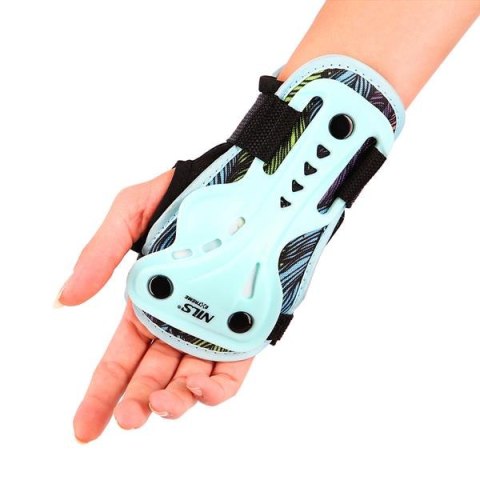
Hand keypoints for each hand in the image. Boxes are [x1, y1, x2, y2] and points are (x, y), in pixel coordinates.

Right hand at [58, 170, 252, 442]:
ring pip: (191, 377)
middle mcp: (179, 320)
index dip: (102, 392)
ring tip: (162, 407)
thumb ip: (99, 253)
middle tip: (129, 420)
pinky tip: (201, 390)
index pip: (120, 357)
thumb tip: (65, 297)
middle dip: (138, 403)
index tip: (85, 426)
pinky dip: (218, 387)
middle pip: (153, 375)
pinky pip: (233, 366)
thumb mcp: (130, 213)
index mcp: (148, 301)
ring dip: (176, 400)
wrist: (245, 185)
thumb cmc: (185, 195)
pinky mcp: (247, 324)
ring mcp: (213, 325)